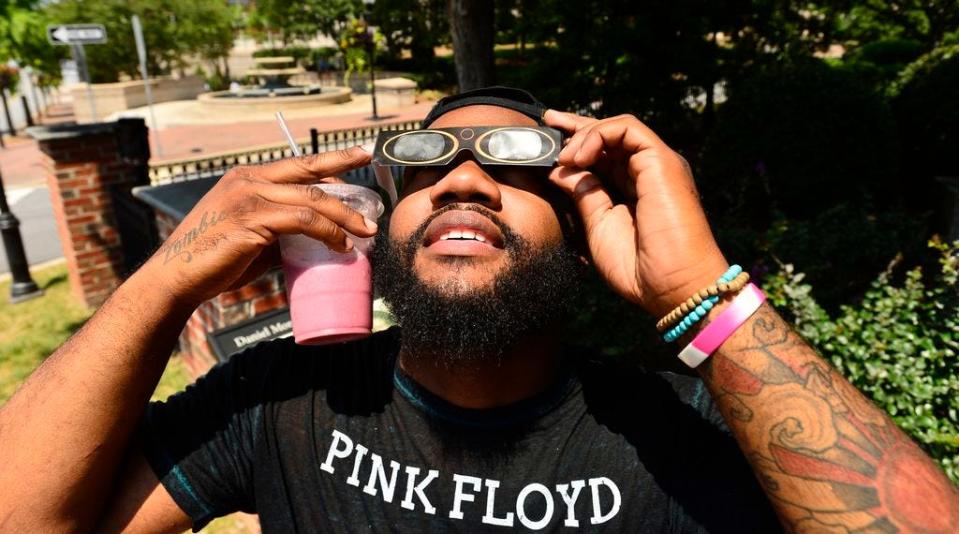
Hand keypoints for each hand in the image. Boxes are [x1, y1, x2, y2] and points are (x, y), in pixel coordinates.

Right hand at [140, 147, 376, 308]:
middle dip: (345, 175)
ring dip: (343, 217)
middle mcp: (247, 181)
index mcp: (245, 178)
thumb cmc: (212, 260)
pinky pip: (302, 221)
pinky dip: (327, 232)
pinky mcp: (251, 221)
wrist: (176, 277)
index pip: (296, 163)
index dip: (330, 159)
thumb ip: (278, 228)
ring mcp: (248, 198)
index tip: (357, 154)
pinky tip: (340, 245)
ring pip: (310, 200)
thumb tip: (313, 238)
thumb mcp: (250, 235)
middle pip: (308, 173)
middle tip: (373, 193)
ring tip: (365, 232)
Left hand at [544, 110, 727, 316]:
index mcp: (635, 187)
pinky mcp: (662, 162)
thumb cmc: (640, 268)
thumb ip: (583, 194)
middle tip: (547, 123)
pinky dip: (599, 135)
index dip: (578, 141)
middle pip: (612, 135)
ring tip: (563, 157)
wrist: (673, 288)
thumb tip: (560, 169)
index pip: (606, 153)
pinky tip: (579, 157)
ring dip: (585, 134)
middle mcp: (649, 171)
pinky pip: (628, 130)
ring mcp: (658, 164)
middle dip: (576, 126)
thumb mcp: (599, 226)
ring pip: (619, 127)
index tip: (548, 137)